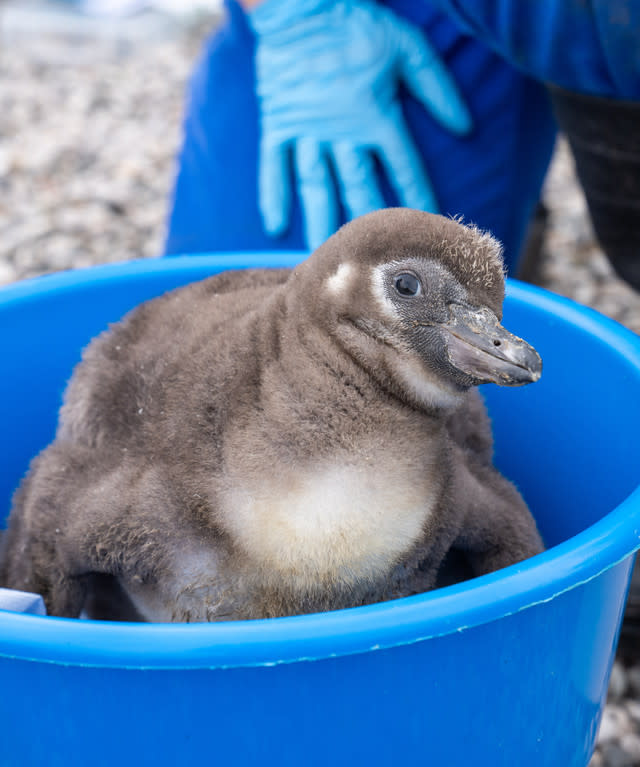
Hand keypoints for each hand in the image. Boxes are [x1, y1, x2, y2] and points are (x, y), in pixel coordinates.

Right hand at [248, 0, 471, 248]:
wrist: (301, 3)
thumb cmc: (357, 22)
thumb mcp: (407, 47)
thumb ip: (436, 88)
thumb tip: (464, 128)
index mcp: (375, 114)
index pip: (402, 165)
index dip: (416, 194)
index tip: (425, 224)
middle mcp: (341, 132)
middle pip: (357, 186)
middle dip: (368, 222)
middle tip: (372, 259)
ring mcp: (306, 131)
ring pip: (316, 185)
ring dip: (320, 221)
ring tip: (322, 255)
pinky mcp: (279, 125)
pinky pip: (275, 167)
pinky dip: (274, 196)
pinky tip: (276, 226)